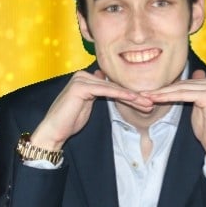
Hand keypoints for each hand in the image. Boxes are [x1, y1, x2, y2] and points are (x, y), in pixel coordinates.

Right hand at [30, 69, 153, 149]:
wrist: (54, 131)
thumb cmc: (70, 121)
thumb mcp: (89, 105)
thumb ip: (100, 94)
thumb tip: (110, 86)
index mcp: (86, 79)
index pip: (113, 86)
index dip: (130, 95)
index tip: (146, 102)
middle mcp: (83, 75)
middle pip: (115, 86)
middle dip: (135, 96)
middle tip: (152, 102)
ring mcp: (81, 79)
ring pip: (113, 88)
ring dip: (132, 96)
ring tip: (147, 103)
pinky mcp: (80, 86)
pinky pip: (105, 90)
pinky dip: (121, 95)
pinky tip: (134, 99)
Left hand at [144, 70, 205, 158]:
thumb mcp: (198, 107)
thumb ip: (193, 93)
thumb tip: (192, 75)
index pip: (187, 83)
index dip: (169, 88)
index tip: (151, 92)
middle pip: (183, 85)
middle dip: (163, 90)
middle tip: (145, 93)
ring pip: (182, 89)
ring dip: (162, 93)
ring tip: (147, 96)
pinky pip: (184, 95)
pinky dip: (169, 97)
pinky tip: (157, 99)